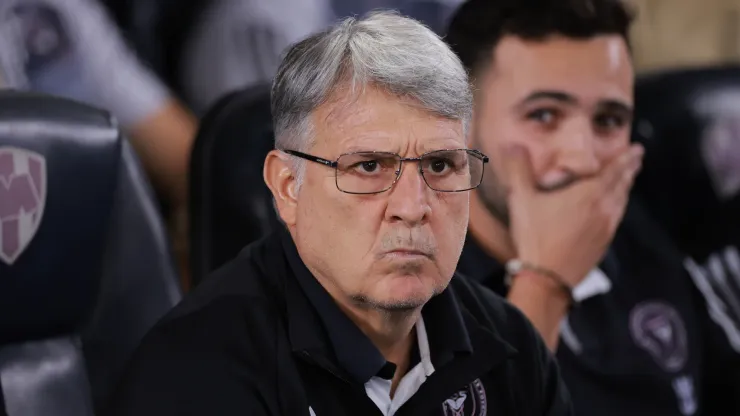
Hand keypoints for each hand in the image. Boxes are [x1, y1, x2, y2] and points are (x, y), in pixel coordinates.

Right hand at [504, 144, 643, 286]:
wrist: (548, 278)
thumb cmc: (535, 236)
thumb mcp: (521, 199)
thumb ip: (518, 169)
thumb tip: (512, 144)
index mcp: (588, 193)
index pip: (614, 170)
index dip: (627, 158)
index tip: (638, 149)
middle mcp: (603, 208)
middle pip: (622, 185)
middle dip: (630, 170)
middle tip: (636, 159)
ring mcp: (605, 228)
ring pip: (621, 202)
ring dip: (626, 188)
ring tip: (627, 180)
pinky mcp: (602, 245)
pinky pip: (616, 219)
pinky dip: (619, 207)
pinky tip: (613, 210)